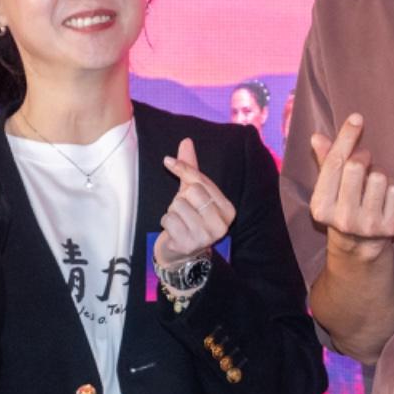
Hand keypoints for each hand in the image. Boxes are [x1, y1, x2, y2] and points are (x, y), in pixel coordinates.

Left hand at [156, 138, 235, 264]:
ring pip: (178, 205)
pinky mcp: (189, 244)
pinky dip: (166, 222)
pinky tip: (174, 231)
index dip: (183, 169)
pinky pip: (168, 219)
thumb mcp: (192, 193)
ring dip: (172, 211)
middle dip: (180, 197)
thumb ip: (190, 169)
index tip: (168, 162)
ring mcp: (207, 236)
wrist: (181, 253)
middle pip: (192, 191)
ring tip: (179, 221)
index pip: (202, 181)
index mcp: (228, 209)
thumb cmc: (189, 218)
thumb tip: (186, 141)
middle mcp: (222, 224)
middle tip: (183, 209)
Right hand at [309, 115, 393, 262]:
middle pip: (356, 166)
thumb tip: (317, 136)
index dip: (346, 137)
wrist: (360, 245)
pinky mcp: (391, 227)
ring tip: (373, 185)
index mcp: (321, 206)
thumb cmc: (343, 205)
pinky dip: (393, 188)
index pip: (334, 164)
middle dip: (362, 157)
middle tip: (364, 163)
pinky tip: (385, 198)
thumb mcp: (329, 188)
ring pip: (379, 176)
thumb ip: (325, 161)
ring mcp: (368, 225)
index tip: (357, 118)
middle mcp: (343, 218)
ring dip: (379, 173)